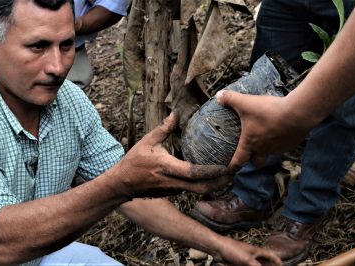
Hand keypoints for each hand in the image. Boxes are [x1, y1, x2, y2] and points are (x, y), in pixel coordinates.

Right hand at [112, 112, 230, 197]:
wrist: (121, 184)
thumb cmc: (134, 161)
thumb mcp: (147, 141)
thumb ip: (164, 128)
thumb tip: (176, 113)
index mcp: (167, 168)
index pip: (194, 172)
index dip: (211, 171)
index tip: (226, 166)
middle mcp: (172, 182)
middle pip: (202, 188)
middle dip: (219, 183)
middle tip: (233, 173)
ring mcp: (173, 190)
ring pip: (198, 191)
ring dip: (213, 185)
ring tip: (227, 175)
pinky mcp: (172, 193)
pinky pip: (191, 190)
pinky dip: (203, 185)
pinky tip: (210, 177)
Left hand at [212, 236, 281, 265]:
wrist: (218, 248)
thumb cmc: (233, 249)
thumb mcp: (248, 260)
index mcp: (256, 251)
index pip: (269, 255)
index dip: (276, 260)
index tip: (281, 264)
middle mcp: (252, 255)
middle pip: (264, 262)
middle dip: (268, 265)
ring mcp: (245, 259)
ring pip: (256, 265)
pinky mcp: (238, 263)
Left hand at [216, 90, 310, 169]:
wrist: (298, 113)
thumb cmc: (269, 111)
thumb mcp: (246, 102)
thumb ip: (231, 98)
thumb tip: (218, 95)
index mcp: (250, 142)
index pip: (239, 160)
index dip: (232, 166)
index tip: (229, 169)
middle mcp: (264, 149)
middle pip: (257, 163)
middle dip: (252, 161)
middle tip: (249, 155)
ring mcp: (278, 148)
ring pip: (271, 154)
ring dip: (267, 149)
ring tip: (267, 138)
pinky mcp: (291, 145)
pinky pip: (283, 147)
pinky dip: (281, 142)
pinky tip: (281, 131)